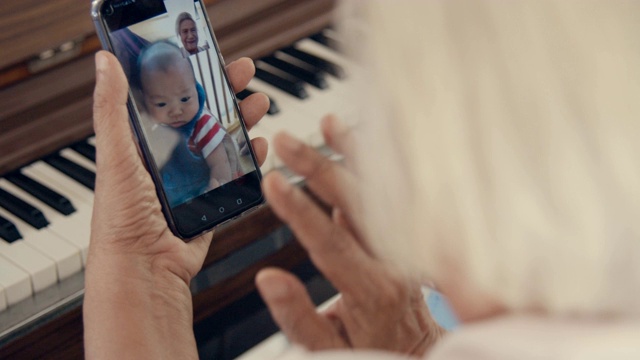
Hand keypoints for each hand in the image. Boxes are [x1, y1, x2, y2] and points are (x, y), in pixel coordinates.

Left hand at [84, 51, 268, 358]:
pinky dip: (249, 159)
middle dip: (225, 94)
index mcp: (142, 145)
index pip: (169, 100)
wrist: (144, 267)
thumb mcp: (116, 155)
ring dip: (242, 122)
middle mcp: (167, 160)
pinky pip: (234, 175)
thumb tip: (105, 62)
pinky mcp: (210, 201)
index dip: (190, 77)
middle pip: (202, 118)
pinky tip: (258, 145)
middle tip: (244, 74)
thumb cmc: (122, 217)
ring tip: (259, 105)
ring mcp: (191, 181)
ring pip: (222, 143)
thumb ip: (112, 109)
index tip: (209, 58)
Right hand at [257, 116, 444, 355]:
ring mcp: (407, 245)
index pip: (329, 241)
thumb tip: (268, 279)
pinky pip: (398, 192)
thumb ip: (297, 317)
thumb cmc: (372, 348)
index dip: (299, 210)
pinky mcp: (411, 236)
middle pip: (355, 204)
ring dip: (354, 155)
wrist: (419, 351)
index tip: (272, 182)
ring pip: (381, 191)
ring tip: (328, 125)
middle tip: (286, 142)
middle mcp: (394, 261)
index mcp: (372, 290)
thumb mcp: (328, 348)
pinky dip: (380, 164)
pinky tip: (361, 141)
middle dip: (318, 168)